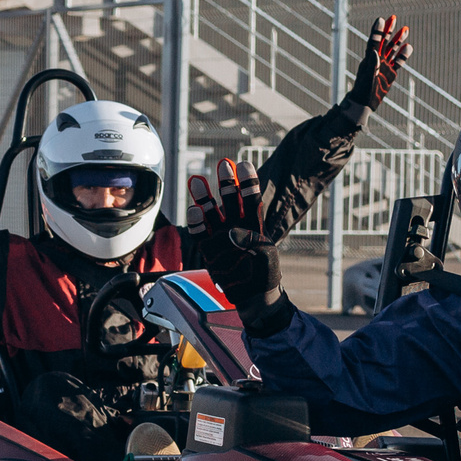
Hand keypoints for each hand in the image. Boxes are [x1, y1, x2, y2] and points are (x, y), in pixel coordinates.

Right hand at [185, 158, 283, 318]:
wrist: (253, 296)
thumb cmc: (264, 274)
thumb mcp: (266, 256)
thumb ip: (253, 241)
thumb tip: (232, 232)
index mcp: (254, 223)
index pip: (250, 198)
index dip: (247, 181)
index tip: (244, 165)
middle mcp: (235, 225)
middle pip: (229, 199)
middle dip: (226, 182)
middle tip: (223, 165)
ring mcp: (220, 236)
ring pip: (211, 212)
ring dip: (204, 197)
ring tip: (197, 179)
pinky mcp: (208, 249)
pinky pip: (199, 233)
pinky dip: (196, 222)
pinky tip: (194, 210)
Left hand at [347, 15, 411, 114]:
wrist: (364, 102)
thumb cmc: (362, 90)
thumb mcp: (367, 77)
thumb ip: (371, 65)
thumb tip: (375, 52)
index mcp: (370, 58)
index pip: (374, 41)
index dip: (378, 30)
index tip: (382, 19)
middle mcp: (377, 59)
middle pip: (384, 41)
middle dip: (389, 30)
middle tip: (394, 17)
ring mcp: (385, 65)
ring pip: (392, 49)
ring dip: (398, 39)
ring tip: (405, 28)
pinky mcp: (391, 73)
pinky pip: (398, 62)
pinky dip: (403, 55)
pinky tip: (409, 46)